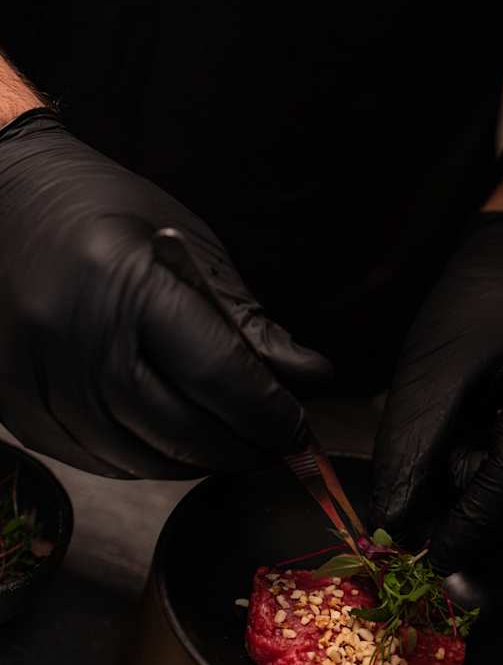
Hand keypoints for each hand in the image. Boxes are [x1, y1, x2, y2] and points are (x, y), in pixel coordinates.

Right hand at [0, 110, 329, 477]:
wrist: (8, 200)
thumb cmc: (108, 215)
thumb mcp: (190, 249)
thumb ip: (249, 322)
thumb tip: (310, 377)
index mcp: (124, 280)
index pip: (216, 373)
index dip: (267, 413)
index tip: (297, 428)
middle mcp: (74, 335)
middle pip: (179, 428)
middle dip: (239, 448)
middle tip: (271, 446)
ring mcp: (38, 377)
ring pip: (138, 458)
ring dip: (196, 463)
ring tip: (229, 446)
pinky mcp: (18, 406)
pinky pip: (96, 461)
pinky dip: (146, 464)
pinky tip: (173, 447)